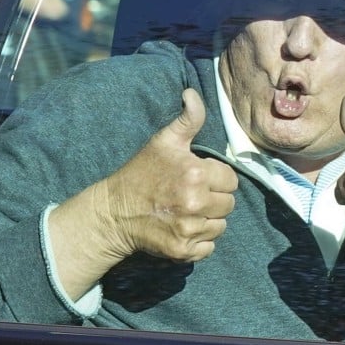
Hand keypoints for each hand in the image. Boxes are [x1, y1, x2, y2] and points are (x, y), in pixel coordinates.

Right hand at [49, 89, 237, 298]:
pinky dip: (200, 241)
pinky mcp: (183, 250)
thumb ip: (188, 119)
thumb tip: (192, 93)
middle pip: (229, 204)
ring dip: (208, 220)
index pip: (231, 180)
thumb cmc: (141, 173)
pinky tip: (183, 228)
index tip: (199, 178)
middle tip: (191, 195)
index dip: (216, 178)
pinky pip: (209, 247)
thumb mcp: (163, 142)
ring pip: (220, 226)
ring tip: (186, 211)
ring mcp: (189, 229)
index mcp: (196, 174)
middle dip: (214, 199)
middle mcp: (195, 203)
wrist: (113, 212)